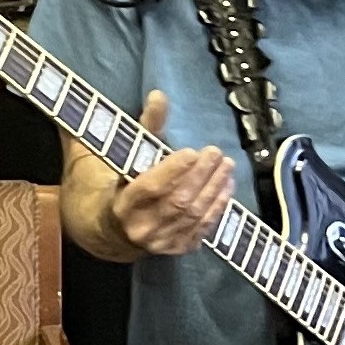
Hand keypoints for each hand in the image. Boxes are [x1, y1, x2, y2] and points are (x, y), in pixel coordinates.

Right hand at [111, 92, 233, 256]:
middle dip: (200, 176)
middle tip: (216, 153)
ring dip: (214, 189)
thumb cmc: (126, 185)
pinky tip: (227, 187)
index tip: (191, 152)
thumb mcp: (129, 157)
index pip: (150, 189)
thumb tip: (159, 96)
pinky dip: (218, 207)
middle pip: (177, 202)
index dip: (173, 171)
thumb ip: (146, 127)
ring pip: (194, 215)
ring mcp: (161, 242)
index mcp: (123, 204)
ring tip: (226, 166)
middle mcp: (141, 228)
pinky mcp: (178, 249)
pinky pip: (203, 229)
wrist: (118, 231)